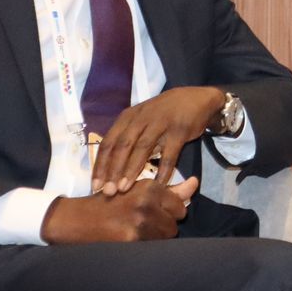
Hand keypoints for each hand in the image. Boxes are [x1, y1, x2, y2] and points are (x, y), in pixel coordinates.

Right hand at [42, 175, 199, 243]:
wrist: (75, 220)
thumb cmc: (109, 202)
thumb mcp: (138, 189)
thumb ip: (170, 190)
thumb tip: (196, 183)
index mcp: (151, 188)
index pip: (180, 207)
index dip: (168, 212)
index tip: (152, 212)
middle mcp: (148, 204)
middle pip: (174, 225)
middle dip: (162, 226)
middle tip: (140, 222)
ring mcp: (140, 224)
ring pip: (165, 238)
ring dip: (154, 237)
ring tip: (134, 230)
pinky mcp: (132, 241)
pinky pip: (152, 248)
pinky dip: (144, 246)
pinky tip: (129, 239)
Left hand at [92, 87, 224, 193]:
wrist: (196, 99)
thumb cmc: (163, 113)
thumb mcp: (141, 119)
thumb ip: (127, 137)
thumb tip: (108, 166)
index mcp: (128, 117)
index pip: (109, 142)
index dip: (100, 164)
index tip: (95, 185)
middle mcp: (142, 118)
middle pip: (123, 146)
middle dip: (113, 170)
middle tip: (108, 191)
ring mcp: (161, 123)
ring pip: (142, 148)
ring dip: (132, 169)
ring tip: (125, 189)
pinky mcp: (179, 130)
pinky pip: (169, 153)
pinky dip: (163, 169)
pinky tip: (158, 184)